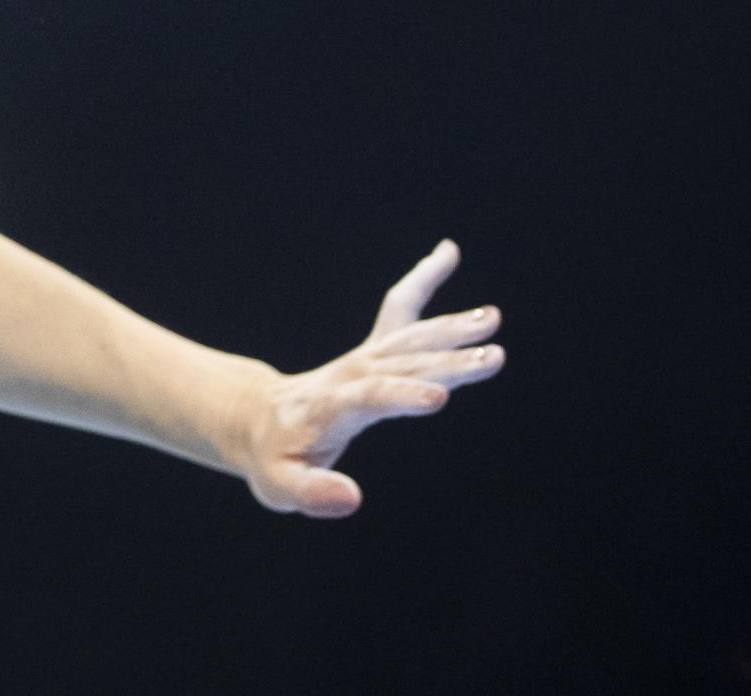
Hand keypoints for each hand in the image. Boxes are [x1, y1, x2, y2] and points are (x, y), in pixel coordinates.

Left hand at [230, 239, 503, 515]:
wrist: (259, 420)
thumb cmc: (274, 460)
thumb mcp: (280, 486)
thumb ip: (312, 493)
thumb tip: (351, 497)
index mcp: (330, 408)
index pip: (368, 398)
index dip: (400, 396)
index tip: (438, 397)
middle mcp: (350, 375)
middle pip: (400, 364)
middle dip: (446, 362)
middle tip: (492, 357)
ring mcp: (365, 358)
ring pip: (410, 338)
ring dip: (450, 329)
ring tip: (491, 319)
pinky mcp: (376, 351)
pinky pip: (401, 309)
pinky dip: (424, 281)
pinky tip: (447, 251)